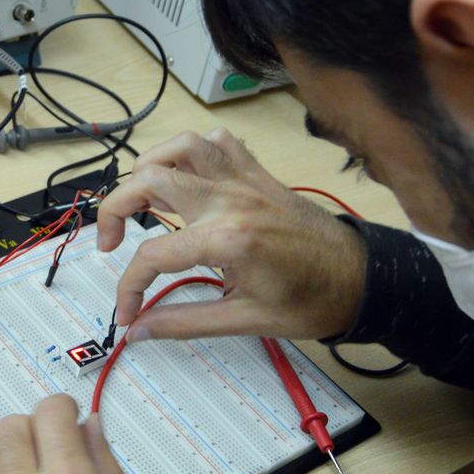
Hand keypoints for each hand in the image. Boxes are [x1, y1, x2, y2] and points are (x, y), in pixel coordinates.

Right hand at [96, 128, 367, 341]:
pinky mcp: (258, 175)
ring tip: (140, 198)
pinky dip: (193, 150)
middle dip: (113, 210)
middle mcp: (231, 200)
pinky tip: (186, 175)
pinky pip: (218, 142)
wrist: (362, 279)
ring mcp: (245, 181)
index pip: (152, 257)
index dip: (128, 287)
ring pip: (180, 146)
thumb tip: (139, 331)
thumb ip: (184, 322)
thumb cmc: (312, 301)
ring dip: (149, 167)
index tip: (127, 312)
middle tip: (111, 242)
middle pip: (148, 181)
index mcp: (227, 240)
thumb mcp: (245, 320)